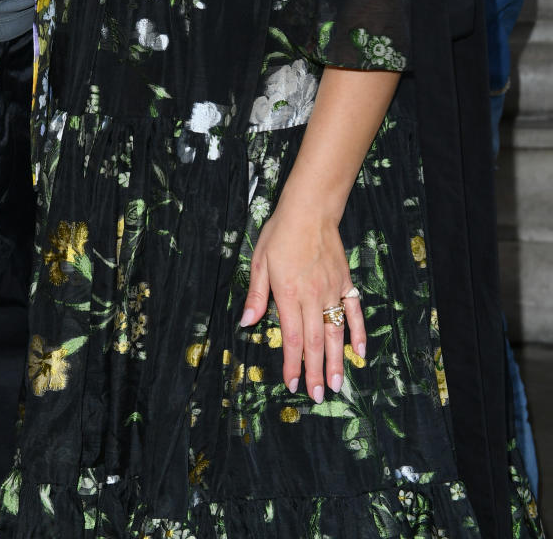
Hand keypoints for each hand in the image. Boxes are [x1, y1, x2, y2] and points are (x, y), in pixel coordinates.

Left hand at [238, 196, 364, 402]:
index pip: (292, 338)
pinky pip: (354, 312)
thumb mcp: (259, 260)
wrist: (310, 210)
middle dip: (314, 372)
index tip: (291, 384)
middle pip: (314, 342)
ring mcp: (332, 290)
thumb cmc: (280, 233)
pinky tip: (358, 352)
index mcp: (288, 293)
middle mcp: (312, 296)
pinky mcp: (345, 283)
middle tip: (316, 396)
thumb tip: (246, 322)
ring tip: (335, 384)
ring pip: (335, 332)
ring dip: (336, 360)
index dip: (292, 364)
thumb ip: (256, 294)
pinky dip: (358, 333)